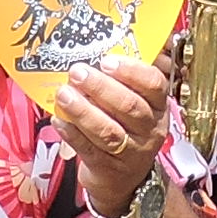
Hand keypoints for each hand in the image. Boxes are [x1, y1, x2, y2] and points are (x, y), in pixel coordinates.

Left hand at [57, 53, 174, 204]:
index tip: (107, 59)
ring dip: (84, 110)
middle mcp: (149, 129)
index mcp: (158, 107)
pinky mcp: (109, 169)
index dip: (132, 71)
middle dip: (101, 87)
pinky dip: (72, 134)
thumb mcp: (136, 104)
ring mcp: (131, 152)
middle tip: (77, 71)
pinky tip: (59, 120)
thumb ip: (126, 78)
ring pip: (109, 130)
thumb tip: (106, 37)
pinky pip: (89, 150)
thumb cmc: (126, 128)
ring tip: (64, 93)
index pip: (154, 85)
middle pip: (130, 107)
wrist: (124, 180)